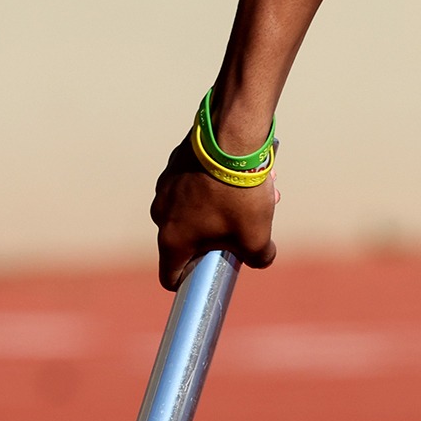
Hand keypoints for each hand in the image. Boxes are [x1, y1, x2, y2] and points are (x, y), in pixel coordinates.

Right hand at [149, 135, 279, 289]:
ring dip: (223, 206)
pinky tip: (247, 173)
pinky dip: (217, 183)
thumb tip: (259, 258)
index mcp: (172, 239)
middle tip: (248, 224)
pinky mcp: (177, 162)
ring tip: (257, 193)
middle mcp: (161, 213)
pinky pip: (197, 182)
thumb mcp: (257, 237)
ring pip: (196, 207)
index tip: (211, 273)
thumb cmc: (239, 194)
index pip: (170, 276)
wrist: (231, 138)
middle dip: (220, 235)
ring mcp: (166, 185)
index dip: (190, 281)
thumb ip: (258, 258)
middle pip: (189, 238)